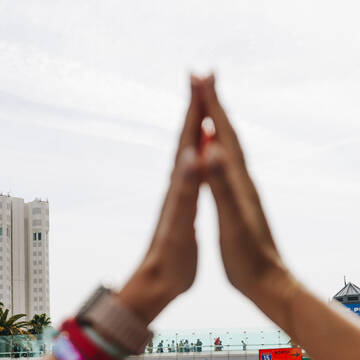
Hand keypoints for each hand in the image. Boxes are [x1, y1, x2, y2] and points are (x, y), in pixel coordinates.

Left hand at [116, 75, 206, 322]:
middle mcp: (177, 182)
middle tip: (201, 75)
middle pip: (187, 136)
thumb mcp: (182, 221)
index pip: (189, 136)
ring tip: (203, 106)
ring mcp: (179, 192)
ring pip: (189, 150)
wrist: (156, 283)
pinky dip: (200, 153)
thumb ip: (187, 187)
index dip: (196, 106)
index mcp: (180, 182)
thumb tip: (193, 154)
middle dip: (195, 105)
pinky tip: (202, 152)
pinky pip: (194, 169)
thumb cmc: (172, 257)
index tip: (202, 76)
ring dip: (197, 126)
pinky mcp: (183, 204)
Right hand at [198, 76, 290, 300]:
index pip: (223, 134)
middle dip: (214, 103)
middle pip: (228, 134)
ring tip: (207, 106)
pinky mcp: (241, 203)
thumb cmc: (248, 257)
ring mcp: (244, 191)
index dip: (211, 104)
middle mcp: (244, 180)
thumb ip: (223, 185)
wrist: (270, 283)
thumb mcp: (231, 221)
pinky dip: (218, 151)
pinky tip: (214, 152)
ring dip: (217, 124)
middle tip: (203, 75)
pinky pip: (227, 167)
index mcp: (238, 181)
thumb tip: (215, 152)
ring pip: (229, 148)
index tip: (200, 75)